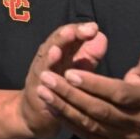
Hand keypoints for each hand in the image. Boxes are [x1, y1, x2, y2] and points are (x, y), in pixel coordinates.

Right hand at [20, 22, 108, 138]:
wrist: (37, 111)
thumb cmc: (60, 86)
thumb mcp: (75, 68)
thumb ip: (88, 55)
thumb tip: (102, 37)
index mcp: (59, 52)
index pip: (68, 36)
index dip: (79, 30)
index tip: (93, 27)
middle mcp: (47, 59)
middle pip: (54, 44)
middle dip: (64, 37)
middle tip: (75, 32)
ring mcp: (40, 76)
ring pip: (43, 64)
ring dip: (49, 57)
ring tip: (56, 50)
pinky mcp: (37, 94)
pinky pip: (40, 86)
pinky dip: (43, 82)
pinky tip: (47, 76)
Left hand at [38, 44, 139, 138]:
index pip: (118, 93)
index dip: (94, 84)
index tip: (71, 72)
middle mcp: (133, 122)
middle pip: (98, 109)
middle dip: (70, 94)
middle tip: (46, 77)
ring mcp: (120, 138)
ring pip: (89, 123)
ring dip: (63, 108)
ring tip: (42, 91)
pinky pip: (85, 135)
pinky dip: (66, 121)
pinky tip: (50, 107)